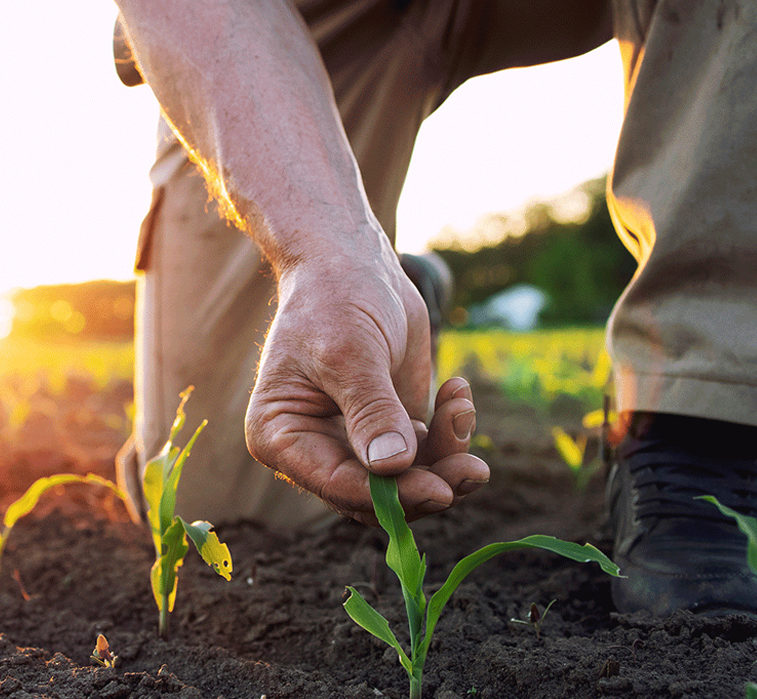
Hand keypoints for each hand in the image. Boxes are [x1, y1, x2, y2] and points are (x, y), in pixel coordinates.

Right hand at [245, 255, 488, 524]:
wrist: (352, 262)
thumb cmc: (334, 299)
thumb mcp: (349, 353)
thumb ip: (371, 410)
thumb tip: (392, 467)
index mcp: (282, 437)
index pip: (337, 484)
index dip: (389, 495)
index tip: (438, 489)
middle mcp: (315, 449)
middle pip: (376, 495)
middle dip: (427, 483)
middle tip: (474, 470)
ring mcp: (355, 442)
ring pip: (407, 480)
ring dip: (447, 456)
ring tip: (463, 408)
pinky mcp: (391, 428)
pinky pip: (428, 452)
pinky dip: (450, 430)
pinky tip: (458, 392)